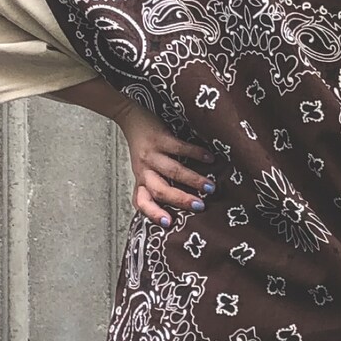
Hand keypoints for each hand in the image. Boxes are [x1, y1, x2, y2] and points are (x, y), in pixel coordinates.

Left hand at [114, 100, 215, 227]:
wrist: (130, 117)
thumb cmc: (143, 147)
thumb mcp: (144, 169)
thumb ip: (156, 184)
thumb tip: (180, 204)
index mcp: (140, 180)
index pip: (141, 201)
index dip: (152, 213)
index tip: (169, 223)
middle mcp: (144, 169)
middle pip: (160, 190)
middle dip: (181, 199)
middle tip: (200, 206)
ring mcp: (152, 154)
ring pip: (172, 171)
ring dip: (192, 180)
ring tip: (210, 187)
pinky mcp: (160, 137)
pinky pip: (179, 148)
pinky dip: (196, 153)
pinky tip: (210, 158)